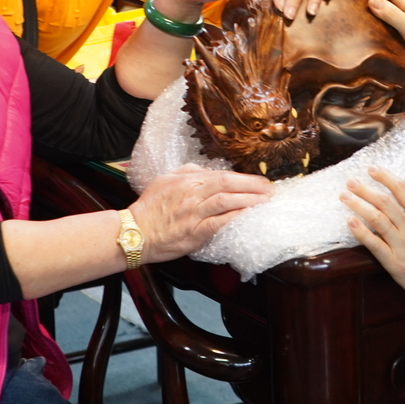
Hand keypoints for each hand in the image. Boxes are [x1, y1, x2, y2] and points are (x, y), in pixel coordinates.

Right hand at [129, 164, 272, 262]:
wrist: (135, 233)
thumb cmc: (149, 209)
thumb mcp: (165, 180)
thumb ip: (187, 172)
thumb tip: (206, 170)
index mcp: (186, 179)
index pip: (220, 174)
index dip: (243, 177)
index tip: (259, 180)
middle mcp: (191, 193)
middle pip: (227, 183)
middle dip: (252, 184)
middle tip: (270, 188)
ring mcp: (193, 213)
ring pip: (226, 200)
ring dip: (249, 199)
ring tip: (265, 201)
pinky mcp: (194, 232)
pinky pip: (219, 222)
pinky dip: (236, 217)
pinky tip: (249, 216)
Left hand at [342, 167, 404, 318]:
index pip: (402, 191)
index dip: (385, 177)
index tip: (372, 169)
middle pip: (384, 203)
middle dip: (365, 189)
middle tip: (351, 181)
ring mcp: (401, 246)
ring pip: (376, 220)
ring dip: (358, 205)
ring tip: (345, 196)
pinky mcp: (393, 263)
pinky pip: (374, 245)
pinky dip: (361, 232)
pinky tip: (350, 221)